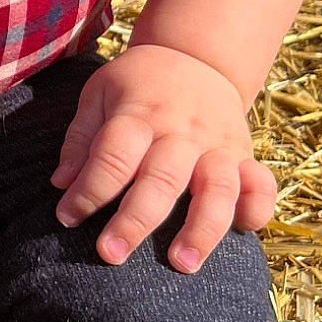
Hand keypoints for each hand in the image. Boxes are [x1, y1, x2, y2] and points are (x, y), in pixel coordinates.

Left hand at [51, 44, 277, 271]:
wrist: (196, 56)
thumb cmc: (138, 84)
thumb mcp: (100, 94)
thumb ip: (81, 139)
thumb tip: (61, 184)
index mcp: (139, 114)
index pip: (113, 156)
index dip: (87, 190)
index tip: (67, 218)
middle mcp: (181, 132)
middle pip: (161, 179)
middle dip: (135, 221)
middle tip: (111, 254)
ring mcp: (218, 144)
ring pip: (216, 189)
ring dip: (202, 229)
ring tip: (182, 264)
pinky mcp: (245, 154)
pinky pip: (260, 184)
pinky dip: (257, 208)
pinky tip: (244, 231)